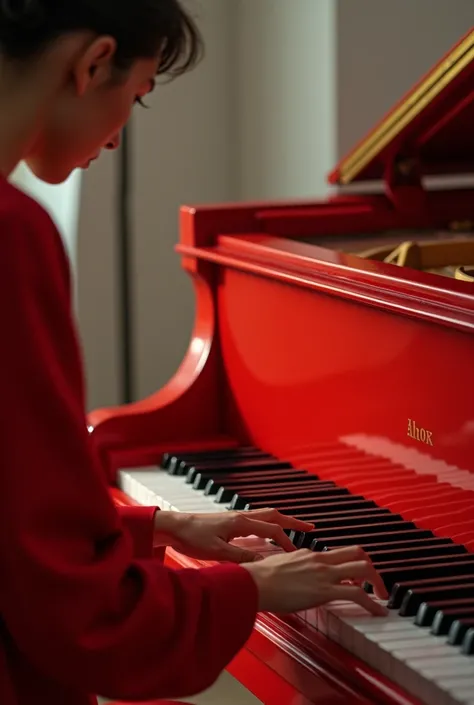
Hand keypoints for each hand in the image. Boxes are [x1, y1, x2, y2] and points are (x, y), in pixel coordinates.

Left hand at [153, 508, 313, 561]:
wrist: (175, 526)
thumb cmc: (193, 538)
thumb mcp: (217, 553)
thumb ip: (241, 558)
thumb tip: (265, 565)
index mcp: (240, 523)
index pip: (272, 531)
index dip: (287, 542)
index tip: (297, 554)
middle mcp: (241, 516)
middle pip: (274, 517)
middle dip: (293, 522)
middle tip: (311, 527)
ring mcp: (236, 517)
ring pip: (266, 516)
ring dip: (282, 521)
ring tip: (296, 527)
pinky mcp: (230, 520)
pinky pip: (256, 519)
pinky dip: (269, 523)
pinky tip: (269, 531)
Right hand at [242, 546, 388, 615]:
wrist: (253, 583)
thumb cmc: (259, 579)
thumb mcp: (280, 568)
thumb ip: (292, 570)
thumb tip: (293, 579)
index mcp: (309, 555)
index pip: (338, 554)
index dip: (351, 564)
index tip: (357, 576)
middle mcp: (320, 560)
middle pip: (357, 552)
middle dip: (371, 567)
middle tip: (377, 584)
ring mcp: (323, 573)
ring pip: (362, 568)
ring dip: (377, 583)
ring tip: (382, 598)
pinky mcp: (324, 590)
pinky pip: (357, 593)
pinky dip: (372, 603)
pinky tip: (378, 612)